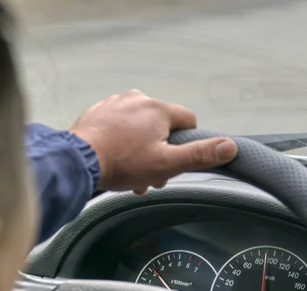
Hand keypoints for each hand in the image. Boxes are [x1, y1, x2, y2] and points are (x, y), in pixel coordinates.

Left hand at [69, 89, 237, 193]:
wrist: (77, 161)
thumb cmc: (121, 163)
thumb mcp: (167, 164)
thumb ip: (199, 154)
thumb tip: (229, 146)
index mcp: (158, 109)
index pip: (188, 120)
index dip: (186, 143)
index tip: (174, 160)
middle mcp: (137, 99)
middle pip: (161, 126)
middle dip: (159, 152)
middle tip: (149, 174)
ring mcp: (115, 103)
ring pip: (139, 127)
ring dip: (139, 149)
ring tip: (130, 172)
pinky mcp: (98, 112)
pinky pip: (118, 126)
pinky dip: (120, 141)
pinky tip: (114, 159)